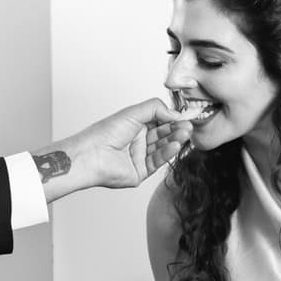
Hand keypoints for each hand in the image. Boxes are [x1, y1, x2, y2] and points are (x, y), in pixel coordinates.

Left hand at [33, 98, 189, 197]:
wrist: (92, 155)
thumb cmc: (104, 134)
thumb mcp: (133, 112)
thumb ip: (156, 109)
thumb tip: (176, 113)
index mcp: (135, 125)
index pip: (160, 121)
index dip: (173, 119)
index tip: (186, 117)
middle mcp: (137, 141)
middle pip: (164, 134)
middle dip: (176, 130)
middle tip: (188, 126)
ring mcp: (139, 157)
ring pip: (163, 148)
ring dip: (175, 140)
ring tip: (184, 134)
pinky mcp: (140, 172)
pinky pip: (158, 161)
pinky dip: (167, 152)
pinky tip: (175, 145)